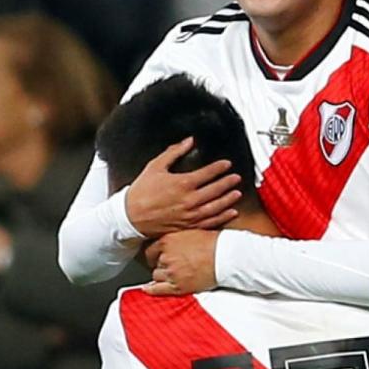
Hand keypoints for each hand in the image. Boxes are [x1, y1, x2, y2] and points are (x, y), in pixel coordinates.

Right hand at [126, 137, 241, 237]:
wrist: (130, 216)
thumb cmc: (141, 191)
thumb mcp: (155, 166)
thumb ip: (174, 152)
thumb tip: (189, 141)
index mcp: (182, 183)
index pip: (207, 173)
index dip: (219, 168)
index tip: (226, 164)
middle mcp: (188, 200)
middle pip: (215, 190)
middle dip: (227, 183)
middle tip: (236, 178)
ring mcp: (189, 215)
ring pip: (215, 207)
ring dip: (228, 200)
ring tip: (237, 193)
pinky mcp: (187, 226)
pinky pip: (209, 222)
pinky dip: (222, 218)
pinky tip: (230, 213)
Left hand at [143, 229, 219, 295]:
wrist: (226, 256)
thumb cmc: (214, 243)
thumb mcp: (191, 231)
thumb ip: (176, 238)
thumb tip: (170, 243)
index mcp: (168, 240)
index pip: (151, 250)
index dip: (154, 255)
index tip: (156, 257)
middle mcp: (166, 256)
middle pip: (155, 263)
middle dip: (162, 265)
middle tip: (173, 265)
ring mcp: (171, 272)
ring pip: (157, 276)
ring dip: (163, 275)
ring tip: (175, 274)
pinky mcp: (178, 286)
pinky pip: (158, 289)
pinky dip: (151, 290)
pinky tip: (148, 289)